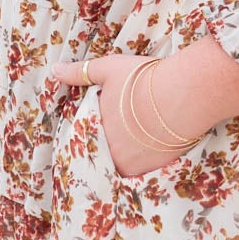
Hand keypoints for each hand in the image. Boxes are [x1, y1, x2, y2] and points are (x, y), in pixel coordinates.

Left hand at [46, 52, 203, 179]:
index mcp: (94, 127)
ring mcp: (130, 163)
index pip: (86, 134)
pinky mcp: (152, 169)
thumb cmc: (144, 79)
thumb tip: (55, 70)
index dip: (95, 128)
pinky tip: (153, 147)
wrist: (183, 94)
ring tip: (139, 139)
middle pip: (104, 151)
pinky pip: (142, 170)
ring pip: (122, 163)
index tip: (108, 121)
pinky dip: (144, 160)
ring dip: (127, 154)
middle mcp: (109, 150)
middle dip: (111, 143)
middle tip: (126, 130)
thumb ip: (80, 72)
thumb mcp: (109, 69)